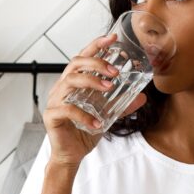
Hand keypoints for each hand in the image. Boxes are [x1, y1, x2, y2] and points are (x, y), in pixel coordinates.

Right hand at [44, 33, 147, 169]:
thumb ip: (122, 105)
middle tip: (115, 72)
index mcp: (74, 83)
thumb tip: (142, 97)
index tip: (112, 38)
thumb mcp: (108, 115)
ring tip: (108, 88)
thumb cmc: (84, 131)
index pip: (83, 57)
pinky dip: (84, 115)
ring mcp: (54, 100)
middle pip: (75, 64)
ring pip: (69, 82)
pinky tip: (97, 122)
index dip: (96, 45)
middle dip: (96, 63)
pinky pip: (67, 110)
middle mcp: (62, 87)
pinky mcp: (51, 115)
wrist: (72, 154)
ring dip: (91, 81)